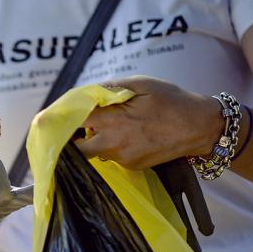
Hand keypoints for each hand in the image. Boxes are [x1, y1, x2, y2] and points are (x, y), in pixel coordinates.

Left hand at [75, 76, 224, 169]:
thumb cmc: (171, 101)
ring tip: (111, 124)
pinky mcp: (132, 166)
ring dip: (94, 140)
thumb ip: (109, 88)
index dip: (62, 118)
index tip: (53, 116)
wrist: (199, 127)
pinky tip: (129, 134)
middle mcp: (114, 144)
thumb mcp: (141, 84)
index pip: (74, 122)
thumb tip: (84, 93)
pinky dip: (112, 145)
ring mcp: (123, 158)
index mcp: (113, 121)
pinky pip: (111, 156)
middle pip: (77, 148)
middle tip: (76, 126)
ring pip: (94, 152)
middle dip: (72, 138)